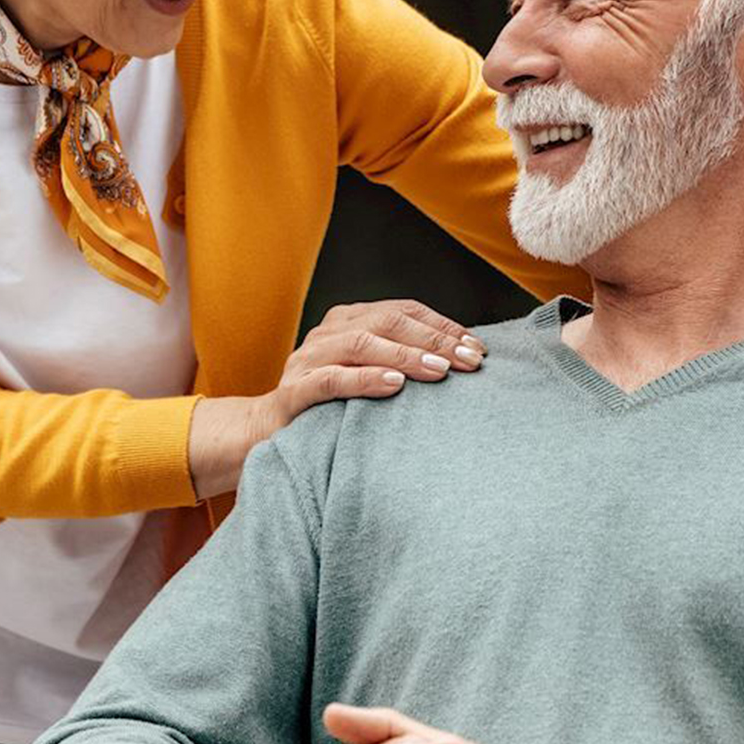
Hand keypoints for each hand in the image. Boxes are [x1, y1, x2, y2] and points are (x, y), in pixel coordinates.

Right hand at [189, 301, 485, 500]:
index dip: (442, 326)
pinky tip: (393, 386)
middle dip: (433, 340)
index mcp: (348, 320)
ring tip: (439, 371)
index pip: (403, 310)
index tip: (477, 346)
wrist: (266, 434)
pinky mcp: (293, 391)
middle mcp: (328, 332)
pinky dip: (364, 380)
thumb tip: (460, 361)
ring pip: (361, 344)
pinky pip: (330, 380)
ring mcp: (308, 358)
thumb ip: (400, 363)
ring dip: (404, 356)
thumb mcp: (367, 376)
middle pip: (387, 322)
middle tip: (469, 360)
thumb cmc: (331, 407)